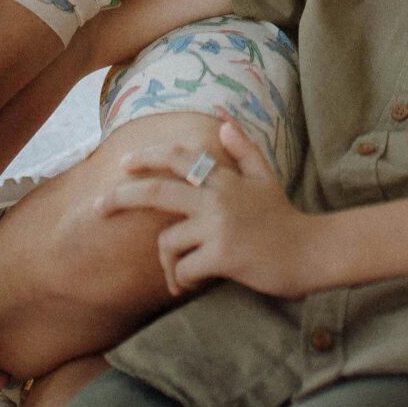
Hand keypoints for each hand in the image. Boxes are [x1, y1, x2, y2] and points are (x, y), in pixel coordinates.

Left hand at [103, 120, 313, 298]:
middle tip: (96, 208)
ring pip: (168, 243)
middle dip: (121, 197)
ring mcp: (219, 226)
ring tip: (181, 278)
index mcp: (226, 179)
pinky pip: (183, 270)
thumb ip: (243, 150)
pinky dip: (183, 282)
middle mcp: (220, 197)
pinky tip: (195, 285)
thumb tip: (223, 121)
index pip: (181, 159)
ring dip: (169, 265)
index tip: (124, 164)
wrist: (311, 253)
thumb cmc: (284, 219)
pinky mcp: (222, 255)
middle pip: (158, 193)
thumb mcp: (266, 178)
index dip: (150, 158)